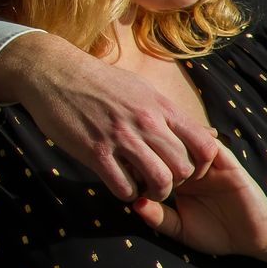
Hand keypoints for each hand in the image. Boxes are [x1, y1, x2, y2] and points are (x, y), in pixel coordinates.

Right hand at [0, 32, 217, 202]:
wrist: (55, 72)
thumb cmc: (102, 83)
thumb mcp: (145, 91)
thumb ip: (175, 117)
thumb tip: (211, 134)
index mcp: (163, 108)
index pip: (205, 145)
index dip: (203, 167)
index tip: (190, 171)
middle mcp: (147, 122)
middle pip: (184, 168)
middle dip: (178, 183)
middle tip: (164, 182)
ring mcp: (122, 137)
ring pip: (159, 180)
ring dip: (155, 193)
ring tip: (146, 190)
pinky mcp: (95, 151)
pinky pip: (123, 187)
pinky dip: (127, 194)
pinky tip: (122, 186)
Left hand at [130, 141, 266, 267]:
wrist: (253, 239)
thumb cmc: (217, 235)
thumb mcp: (181, 230)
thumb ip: (159, 218)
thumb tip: (133, 203)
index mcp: (178, 183)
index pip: (155, 161)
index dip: (139, 161)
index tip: (125, 167)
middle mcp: (193, 170)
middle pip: (168, 146)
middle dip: (153, 149)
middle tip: (141, 156)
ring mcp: (211, 165)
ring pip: (188, 142)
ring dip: (175, 147)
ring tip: (164, 159)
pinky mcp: (230, 165)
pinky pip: (213, 147)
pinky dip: (200, 148)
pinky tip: (190, 160)